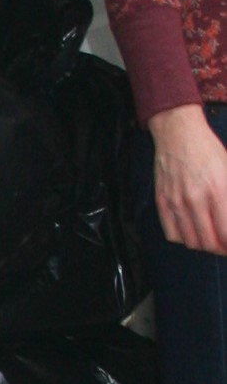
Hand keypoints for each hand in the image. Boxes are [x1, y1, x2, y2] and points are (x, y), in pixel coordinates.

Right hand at [150, 104, 226, 254]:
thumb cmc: (208, 151)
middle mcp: (196, 200)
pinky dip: (184, 239)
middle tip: (224, 246)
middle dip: (220, 249)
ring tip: (209, 240)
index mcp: (218, 190)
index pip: (226, 233)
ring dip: (203, 246)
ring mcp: (177, 203)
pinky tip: (192, 233)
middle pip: (209, 243)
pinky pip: (173, 234)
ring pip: (191, 242)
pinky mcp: (163, 203)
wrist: (179, 135)